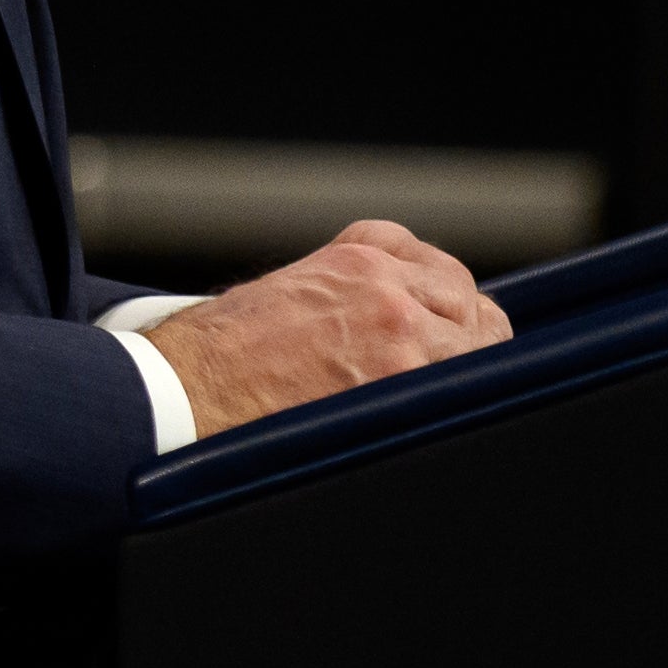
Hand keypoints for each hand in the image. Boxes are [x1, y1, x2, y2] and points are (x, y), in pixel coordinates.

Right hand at [147, 222, 508, 436]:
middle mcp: (385, 287)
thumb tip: (375, 322)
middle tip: (450, 353)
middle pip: (464, 295)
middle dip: (461, 321)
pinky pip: (466, 382)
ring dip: (468, 358)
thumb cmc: (220, 349)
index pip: (430, 261)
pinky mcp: (400, 382)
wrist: (186, 387)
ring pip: (480, 337)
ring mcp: (400, 334)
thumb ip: (345, 289)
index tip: (435, 314)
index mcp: (356, 259)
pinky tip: (438, 408)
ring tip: (448, 386)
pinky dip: (459, 394)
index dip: (438, 292)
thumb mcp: (288, 288)